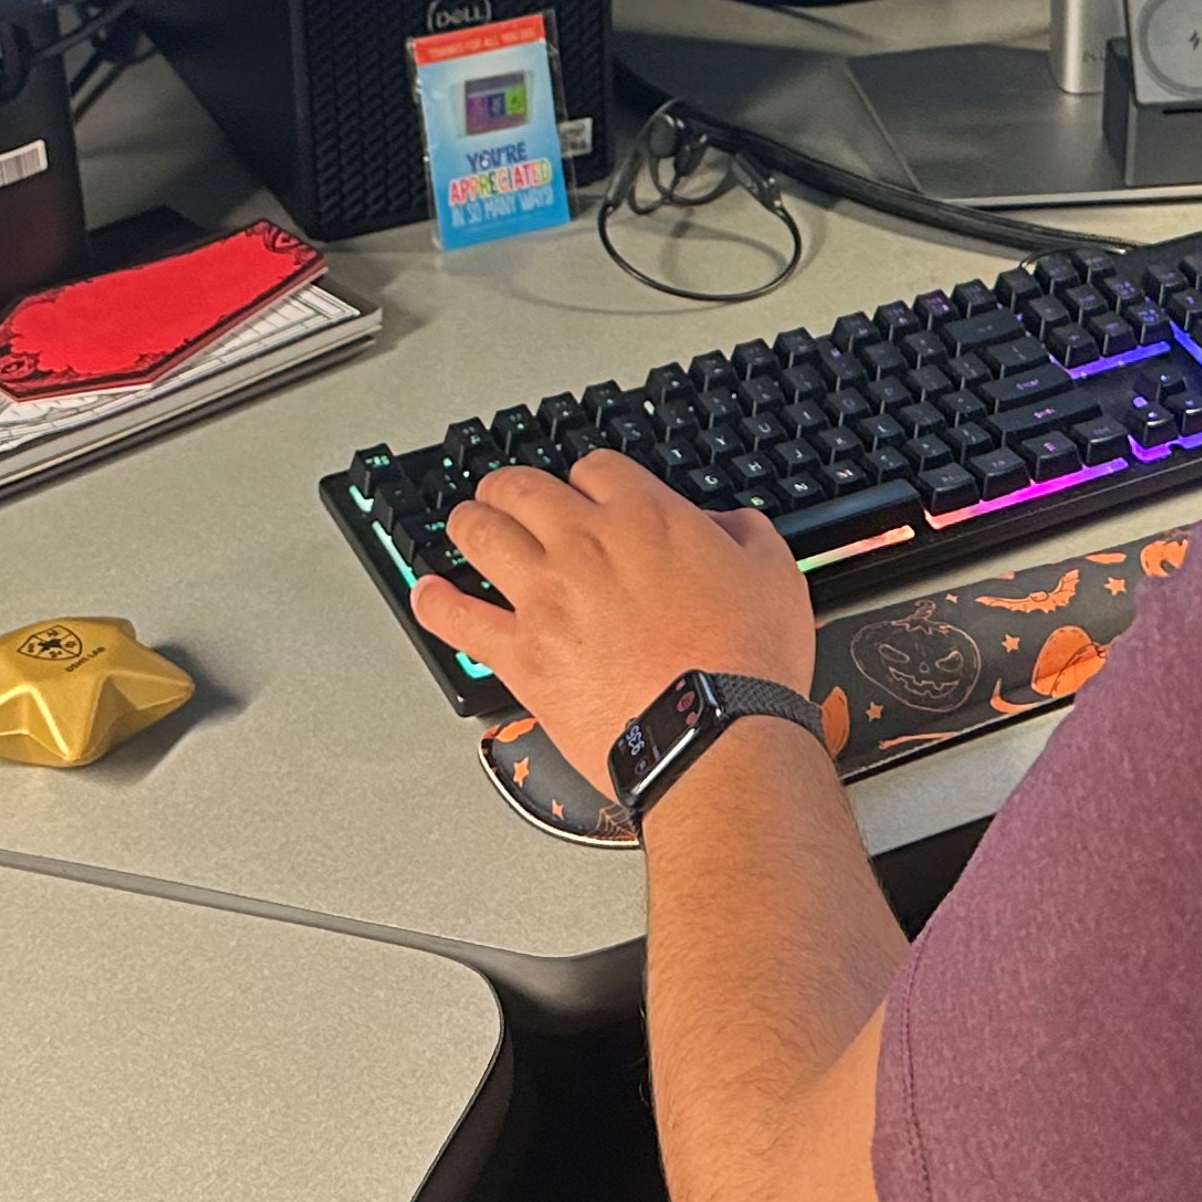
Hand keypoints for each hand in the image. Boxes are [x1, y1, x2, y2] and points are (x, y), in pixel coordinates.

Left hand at [409, 450, 819, 796]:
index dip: (587, 477)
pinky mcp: (521, 653)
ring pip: (479, 533)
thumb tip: (727, 526)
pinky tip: (427, 594)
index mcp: (643, 517)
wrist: (716, 732)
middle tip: (509, 496)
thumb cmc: (744, 661)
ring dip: (469, 523)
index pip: (594, 468)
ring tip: (467, 526)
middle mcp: (584, 545)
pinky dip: (434, 603)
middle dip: (511, 487)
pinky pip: (456, 618)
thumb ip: (744, 534)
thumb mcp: (773, 572)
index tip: (587, 492)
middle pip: (520, 487)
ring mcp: (545, 597)